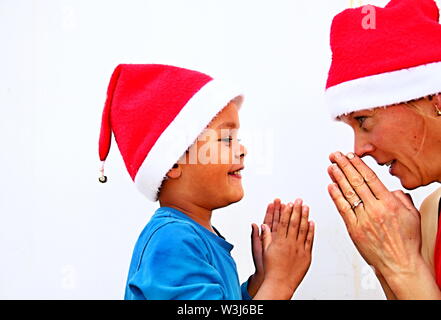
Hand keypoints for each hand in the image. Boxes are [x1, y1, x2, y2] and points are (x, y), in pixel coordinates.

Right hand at [254, 199, 314, 299]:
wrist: (279, 283)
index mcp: (278, 241)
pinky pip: (309, 240)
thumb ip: (264, 236)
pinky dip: (311, 230)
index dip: (286, 211)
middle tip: (298, 200)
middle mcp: (289, 243)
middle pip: (293, 223)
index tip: (288, 203)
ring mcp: (298, 249)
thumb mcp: (263, 251)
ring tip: (306, 207)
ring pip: (303, 229)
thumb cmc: (271, 268)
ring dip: (305, 216)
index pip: (282, 222)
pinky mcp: (306, 255)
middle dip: (296, 209)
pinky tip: (311, 222)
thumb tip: (261, 225)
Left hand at [327, 151, 422, 279]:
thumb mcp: (412, 215)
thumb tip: (390, 189)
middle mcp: (376, 209)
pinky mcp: (354, 230)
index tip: (350, 156)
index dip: (358, 164)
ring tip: (330, 166)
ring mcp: (363, 219)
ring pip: (348, 193)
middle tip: (335, 156)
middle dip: (344, 166)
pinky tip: (330, 186)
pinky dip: (335, 196)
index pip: (370, 178)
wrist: (400, 265)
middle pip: (356, 182)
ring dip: (338, 177)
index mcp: (390, 203)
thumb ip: (401, 198)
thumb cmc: (406, 243)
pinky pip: (342, 209)